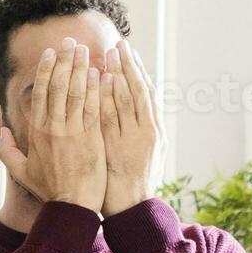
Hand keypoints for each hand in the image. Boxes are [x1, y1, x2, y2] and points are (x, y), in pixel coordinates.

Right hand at [0, 38, 105, 212]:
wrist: (72, 205)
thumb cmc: (49, 190)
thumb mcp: (21, 171)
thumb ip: (8, 151)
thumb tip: (5, 133)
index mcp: (37, 132)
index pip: (41, 93)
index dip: (47, 70)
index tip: (52, 54)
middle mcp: (54, 127)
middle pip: (59, 86)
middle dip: (65, 61)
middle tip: (71, 42)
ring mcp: (73, 130)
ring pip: (77, 91)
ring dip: (81, 67)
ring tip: (87, 49)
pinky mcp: (92, 136)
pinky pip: (94, 106)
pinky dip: (98, 88)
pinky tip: (102, 72)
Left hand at [99, 40, 163, 216]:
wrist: (133, 207)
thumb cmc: (136, 183)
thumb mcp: (148, 154)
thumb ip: (142, 130)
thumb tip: (138, 108)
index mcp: (153, 129)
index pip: (144, 93)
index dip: (136, 71)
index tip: (128, 53)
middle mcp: (146, 129)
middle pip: (136, 91)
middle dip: (128, 66)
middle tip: (119, 44)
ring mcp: (133, 137)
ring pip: (126, 99)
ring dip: (118, 75)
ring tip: (109, 55)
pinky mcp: (118, 146)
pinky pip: (111, 117)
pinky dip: (106, 97)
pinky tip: (99, 81)